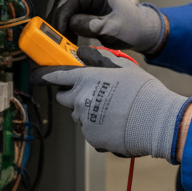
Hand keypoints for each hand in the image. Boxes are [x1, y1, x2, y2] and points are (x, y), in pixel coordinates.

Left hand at [33, 51, 191, 161]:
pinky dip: (98, 128)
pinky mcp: (92, 137)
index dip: (42, 75)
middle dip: (73, 94)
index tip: (35, 75)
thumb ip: (99, 59)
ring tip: (113, 109)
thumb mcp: (123, 67)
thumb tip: (83, 53)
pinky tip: (116, 123)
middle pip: (64, 97)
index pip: (54, 75)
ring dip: (88, 111)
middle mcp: (80, 99)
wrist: (156, 121)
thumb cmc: (142, 91)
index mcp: (86, 79)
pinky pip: (89, 131)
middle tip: (94, 92)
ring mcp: (84, 120)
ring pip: (79, 114)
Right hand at [45, 0, 164, 52]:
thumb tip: (71, 24)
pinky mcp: (83, 7)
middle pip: (61, 1)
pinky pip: (66, 13)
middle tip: (56, 39)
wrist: (140, 29)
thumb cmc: (131, 28)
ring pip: (61, 7)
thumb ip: (93, 25)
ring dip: (58, 23)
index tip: (58, 33)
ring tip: (61, 40)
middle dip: (56, 20)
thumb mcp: (114, 29)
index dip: (61, 15)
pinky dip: (63, 25)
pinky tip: (67, 38)